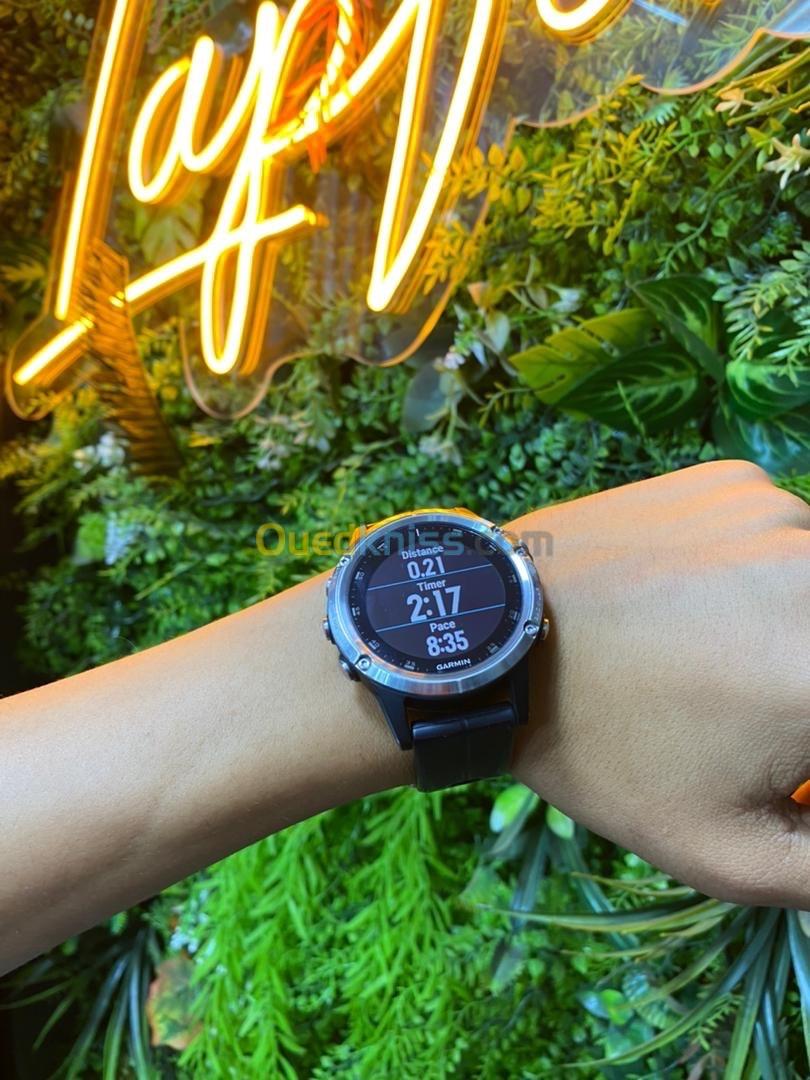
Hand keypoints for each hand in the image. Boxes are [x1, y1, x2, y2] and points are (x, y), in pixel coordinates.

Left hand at [511, 460, 809, 907]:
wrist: (491, 639)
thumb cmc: (601, 750)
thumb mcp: (725, 850)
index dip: (807, 738)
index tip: (783, 742)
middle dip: (804, 685)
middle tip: (763, 703)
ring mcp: (780, 507)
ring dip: (802, 625)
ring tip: (730, 656)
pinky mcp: (734, 476)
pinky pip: (788, 531)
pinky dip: (773, 570)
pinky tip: (704, 599)